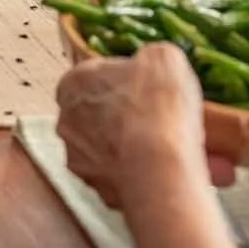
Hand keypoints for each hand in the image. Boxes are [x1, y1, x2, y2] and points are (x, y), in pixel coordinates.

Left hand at [56, 44, 228, 210]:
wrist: (160, 165)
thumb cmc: (158, 103)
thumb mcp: (165, 57)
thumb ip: (151, 56)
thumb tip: (153, 64)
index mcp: (73, 83)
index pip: (97, 76)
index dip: (128, 82)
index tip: (153, 89)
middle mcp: (67, 122)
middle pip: (104, 115)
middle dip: (133, 118)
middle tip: (168, 120)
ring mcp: (79, 160)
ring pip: (114, 149)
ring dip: (142, 148)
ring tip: (181, 148)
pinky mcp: (98, 191)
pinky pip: (126, 177)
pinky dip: (146, 175)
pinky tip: (175, 171)